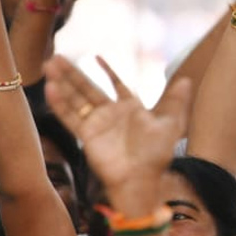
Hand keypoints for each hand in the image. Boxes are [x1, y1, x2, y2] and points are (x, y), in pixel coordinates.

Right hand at [44, 55, 191, 214]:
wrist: (141, 178)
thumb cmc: (157, 154)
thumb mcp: (170, 124)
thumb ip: (175, 101)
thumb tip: (187, 80)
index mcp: (130, 108)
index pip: (116, 84)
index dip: (107, 71)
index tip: (97, 57)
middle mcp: (110, 114)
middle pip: (87, 88)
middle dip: (73, 73)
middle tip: (57, 57)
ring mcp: (96, 124)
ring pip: (75, 98)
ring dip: (62, 82)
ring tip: (48, 65)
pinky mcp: (86, 135)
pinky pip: (70, 116)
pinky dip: (59, 103)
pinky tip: (51, 88)